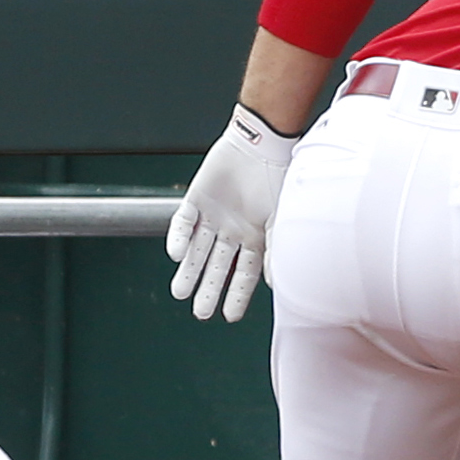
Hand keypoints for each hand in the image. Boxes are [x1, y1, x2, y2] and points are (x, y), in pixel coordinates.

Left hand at [167, 105, 298, 322]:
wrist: (264, 142)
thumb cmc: (281, 178)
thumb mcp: (283, 220)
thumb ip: (276, 251)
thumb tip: (274, 284)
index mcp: (256, 237)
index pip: (244, 274)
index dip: (237, 296)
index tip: (229, 317)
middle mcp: (234, 230)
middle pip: (218, 266)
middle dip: (209, 289)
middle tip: (200, 312)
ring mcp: (214, 216)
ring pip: (197, 250)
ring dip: (188, 271)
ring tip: (179, 293)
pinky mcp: (197, 198)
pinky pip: (183, 222)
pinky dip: (178, 238)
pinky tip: (175, 254)